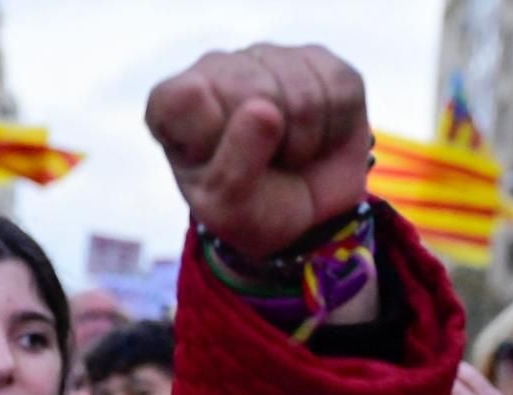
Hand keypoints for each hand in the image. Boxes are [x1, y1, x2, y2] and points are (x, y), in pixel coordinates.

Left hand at [146, 43, 369, 257]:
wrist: (303, 217)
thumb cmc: (250, 208)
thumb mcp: (230, 207)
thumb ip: (234, 165)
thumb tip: (264, 109)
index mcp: (173, 103)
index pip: (187, 97)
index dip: (215, 136)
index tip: (218, 166)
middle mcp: (216, 69)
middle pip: (254, 92)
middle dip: (268, 145)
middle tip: (262, 166)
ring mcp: (268, 58)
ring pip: (302, 93)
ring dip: (303, 142)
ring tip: (289, 154)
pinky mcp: (319, 60)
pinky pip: (339, 89)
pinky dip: (335, 129)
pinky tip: (317, 139)